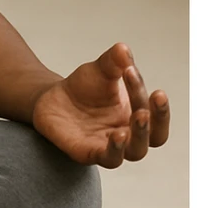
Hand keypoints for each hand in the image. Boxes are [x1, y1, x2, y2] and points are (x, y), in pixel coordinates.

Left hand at [31, 42, 170, 167]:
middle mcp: (130, 135)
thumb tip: (123, 49)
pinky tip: (116, 135)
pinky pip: (108, 158)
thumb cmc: (84, 88)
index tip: (129, 70)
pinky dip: (115, 150)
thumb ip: (113, 62)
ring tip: (139, 116)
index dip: (142, 91)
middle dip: (156, 119)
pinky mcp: (89, 153)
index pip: (151, 109)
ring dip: (139, 136)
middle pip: (154, 135)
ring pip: (135, 151)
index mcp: (137, 115)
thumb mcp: (99, 71)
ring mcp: (111, 146)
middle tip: (148, 105)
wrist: (51, 99)